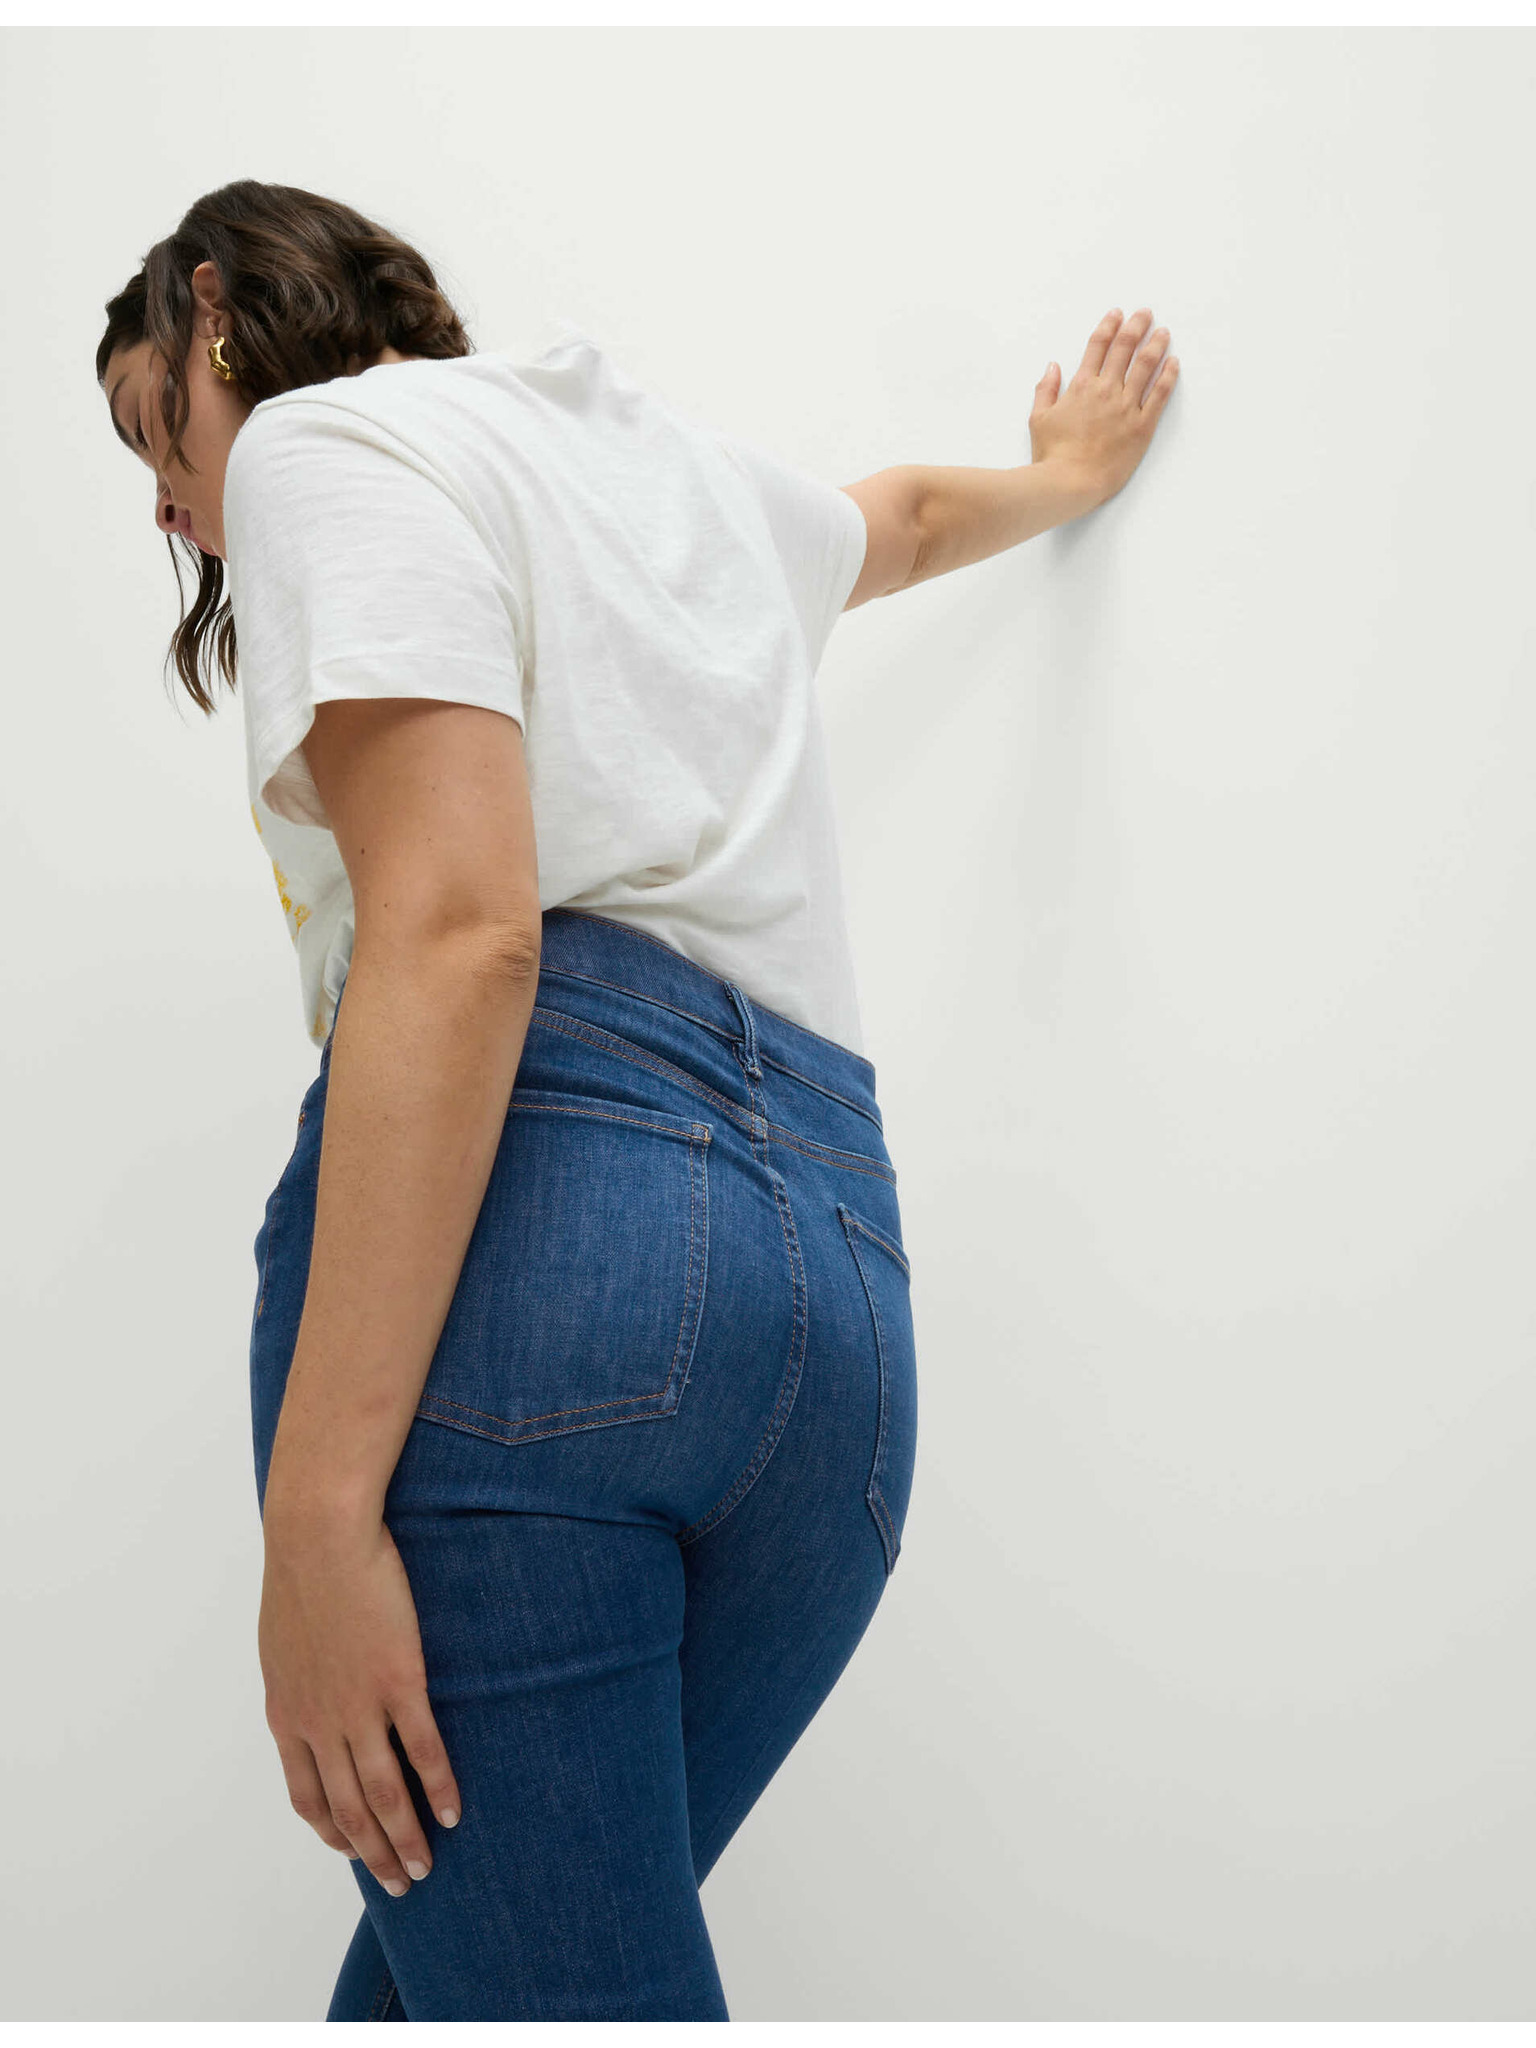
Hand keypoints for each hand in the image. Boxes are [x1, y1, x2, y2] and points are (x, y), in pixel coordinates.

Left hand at [258, 1507, 461, 1895]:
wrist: (318, 1535)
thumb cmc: (302, 1574)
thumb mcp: (284, 1642)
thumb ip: (297, 1681)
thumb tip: (308, 1697)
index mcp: (288, 1715)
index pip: (308, 1797)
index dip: (334, 1833)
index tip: (355, 1853)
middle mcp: (320, 1723)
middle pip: (349, 1809)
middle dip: (375, 1854)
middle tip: (401, 1883)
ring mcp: (360, 1706)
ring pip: (385, 1794)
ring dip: (407, 1837)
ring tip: (426, 1864)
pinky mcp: (400, 1681)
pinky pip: (423, 1750)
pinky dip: (440, 1788)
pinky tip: (455, 1811)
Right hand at [1029, 307, 1178, 513]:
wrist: (1071, 482)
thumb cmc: (1052, 455)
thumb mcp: (1038, 419)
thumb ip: (1045, 389)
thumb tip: (1052, 367)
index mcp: (1081, 386)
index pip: (1098, 345)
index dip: (1109, 326)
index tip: (1117, 314)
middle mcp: (1106, 390)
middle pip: (1125, 348)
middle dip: (1137, 326)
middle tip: (1145, 314)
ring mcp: (1126, 406)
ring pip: (1146, 366)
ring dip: (1156, 345)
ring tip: (1163, 332)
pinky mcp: (1142, 426)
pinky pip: (1160, 394)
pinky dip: (1168, 375)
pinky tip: (1173, 362)